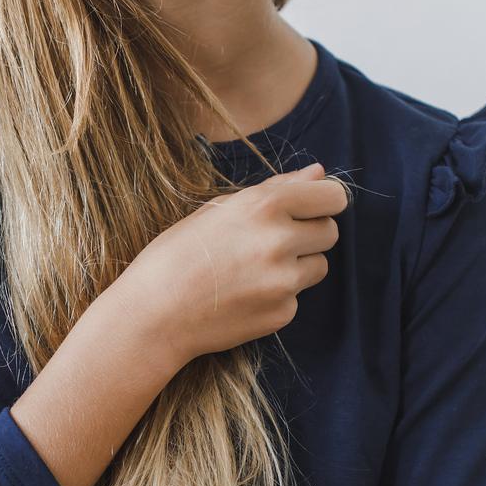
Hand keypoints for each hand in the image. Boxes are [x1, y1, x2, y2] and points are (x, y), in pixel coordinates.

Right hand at [124, 162, 350, 364]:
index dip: (325, 202)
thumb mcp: (220, 209)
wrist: (152, 314)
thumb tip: (319, 172)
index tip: (312, 209)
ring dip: (298, 265)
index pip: (333, 197)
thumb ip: (277, 188)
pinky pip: (296, 298)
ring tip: (254, 270)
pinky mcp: (281, 314)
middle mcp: (280, 242)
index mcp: (264, 206)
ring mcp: (283, 282)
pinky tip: (242, 296)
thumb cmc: (177, 254)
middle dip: (310, 234)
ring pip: (319, 266)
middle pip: (330, 232)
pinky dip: (277, 296)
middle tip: (274, 242)